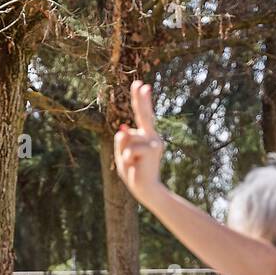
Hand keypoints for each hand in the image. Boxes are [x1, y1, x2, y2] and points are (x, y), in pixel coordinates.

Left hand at [114, 81, 164, 202]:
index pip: (141, 116)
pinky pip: (129, 149)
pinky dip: (127, 159)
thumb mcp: (122, 156)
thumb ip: (122, 142)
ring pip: (127, 139)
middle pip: (144, 115)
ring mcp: (154, 141)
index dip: (140, 100)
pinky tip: (135, 166)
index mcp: (144, 136)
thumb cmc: (134, 174)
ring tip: (132, 164)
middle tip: (140, 83)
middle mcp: (151, 136)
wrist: (147, 190)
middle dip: (141, 99)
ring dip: (123, 153)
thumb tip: (122, 128)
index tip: (142, 84)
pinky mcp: (152, 149)